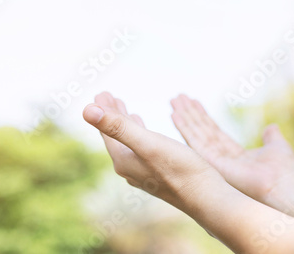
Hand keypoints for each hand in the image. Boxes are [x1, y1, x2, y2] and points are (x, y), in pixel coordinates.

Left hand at [82, 92, 218, 209]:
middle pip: (115, 136)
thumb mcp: (147, 143)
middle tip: (106, 97)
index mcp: (123, 161)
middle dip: (111, 115)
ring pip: (128, 142)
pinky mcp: (159, 174)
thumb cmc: (180, 170)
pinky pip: (142, 148)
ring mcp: (144, 173)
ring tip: (122, 109)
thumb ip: (118, 126)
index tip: (99, 94)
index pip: (107, 131)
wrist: (207, 199)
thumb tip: (86, 110)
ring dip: (125, 124)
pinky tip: (146, 132)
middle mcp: (130, 169)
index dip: (102, 112)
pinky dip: (139, 134)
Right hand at [170, 94, 293, 202]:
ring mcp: (212, 161)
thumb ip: (271, 137)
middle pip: (200, 130)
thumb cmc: (282, 171)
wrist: (280, 186)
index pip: (213, 132)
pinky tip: (174, 114)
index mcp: (234, 155)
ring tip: (173, 100)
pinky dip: (183, 126)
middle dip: (189, 113)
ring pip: (194, 133)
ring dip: (183, 116)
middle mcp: (220, 157)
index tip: (193, 102)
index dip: (203, 116)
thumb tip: (271, 127)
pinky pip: (193, 140)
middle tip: (177, 97)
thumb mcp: (276, 147)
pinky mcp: (208, 162)